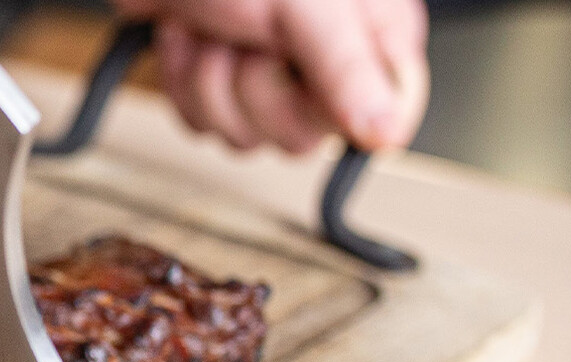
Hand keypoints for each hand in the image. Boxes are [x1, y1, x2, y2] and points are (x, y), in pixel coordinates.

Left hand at [113, 0, 428, 152]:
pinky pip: (199, 122)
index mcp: (370, 41)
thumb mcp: (310, 5)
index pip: (373, 124)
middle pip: (296, 138)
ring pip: (241, 136)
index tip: (303, 69)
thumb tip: (387, 133)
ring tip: (218, 27)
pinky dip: (183, 76)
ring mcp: (266, 78)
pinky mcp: (216, 85)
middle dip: (254, 84)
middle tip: (252, 34)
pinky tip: (192, 37)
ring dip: (211, 76)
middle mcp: (324, 66)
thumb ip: (348, 68)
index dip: (327, 106)